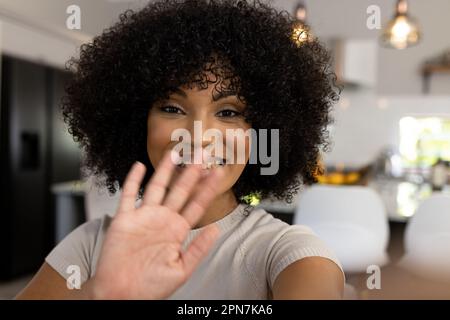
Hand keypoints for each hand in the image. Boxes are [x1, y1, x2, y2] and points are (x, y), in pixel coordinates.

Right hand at [88, 150, 223, 298]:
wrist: (121, 295)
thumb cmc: (150, 286)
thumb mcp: (181, 270)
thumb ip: (198, 249)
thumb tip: (216, 229)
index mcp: (177, 231)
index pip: (196, 205)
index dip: (207, 189)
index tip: (218, 173)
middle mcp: (162, 220)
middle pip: (179, 191)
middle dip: (190, 173)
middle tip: (201, 155)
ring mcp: (144, 217)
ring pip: (157, 188)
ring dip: (165, 171)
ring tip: (175, 153)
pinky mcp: (125, 219)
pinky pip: (129, 196)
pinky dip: (133, 180)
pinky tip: (139, 166)